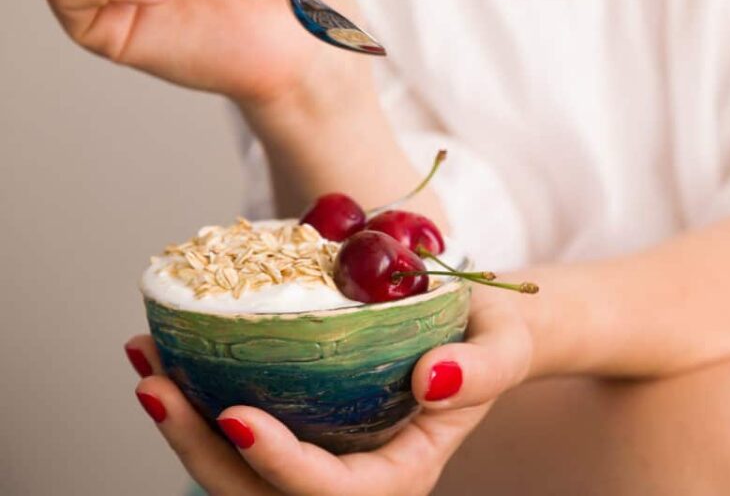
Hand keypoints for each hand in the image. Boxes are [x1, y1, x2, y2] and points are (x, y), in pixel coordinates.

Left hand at [126, 291, 532, 495]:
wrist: (479, 331)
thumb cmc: (492, 339)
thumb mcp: (503, 347)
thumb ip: (480, 370)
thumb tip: (430, 378)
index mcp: (400, 475)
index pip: (332, 492)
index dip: (280, 465)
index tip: (237, 415)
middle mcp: (349, 480)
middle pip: (259, 495)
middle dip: (198, 448)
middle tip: (155, 383)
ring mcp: (317, 458)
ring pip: (233, 473)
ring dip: (180, 425)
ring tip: (146, 359)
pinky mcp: (297, 428)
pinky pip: (234, 435)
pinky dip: (194, 399)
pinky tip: (165, 351)